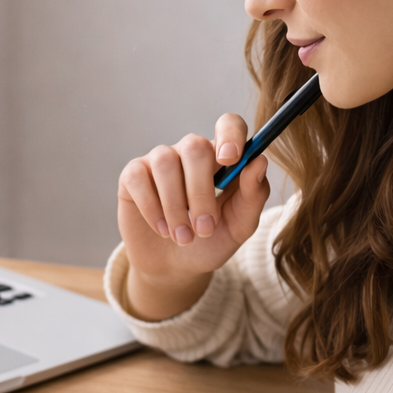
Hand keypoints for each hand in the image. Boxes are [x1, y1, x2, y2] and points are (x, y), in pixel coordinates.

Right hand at [116, 113, 270, 319]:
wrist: (176, 267)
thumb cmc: (211, 241)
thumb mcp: (239, 226)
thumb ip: (253, 195)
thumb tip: (259, 161)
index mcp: (222, 158)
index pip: (228, 125)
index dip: (229, 135)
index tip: (230, 159)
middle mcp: (190, 152)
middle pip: (194, 147)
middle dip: (200, 192)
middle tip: (205, 228)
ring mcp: (159, 161)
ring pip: (166, 163)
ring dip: (176, 206)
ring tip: (184, 236)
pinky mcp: (133, 176)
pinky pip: (139, 178)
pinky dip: (152, 208)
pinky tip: (163, 229)